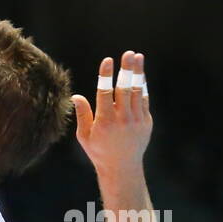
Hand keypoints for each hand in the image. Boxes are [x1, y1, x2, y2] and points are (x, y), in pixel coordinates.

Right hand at [71, 51, 150, 178]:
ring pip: (137, 91)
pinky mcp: (146, 121)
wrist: (122, 168)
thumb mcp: (85, 136)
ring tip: (137, 57)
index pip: (105, 93)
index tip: (107, 60)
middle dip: (126, 69)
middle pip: (124, 89)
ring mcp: (136, 120)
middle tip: (128, 53)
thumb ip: (83, 115)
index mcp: (104, 122)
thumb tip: (76, 96)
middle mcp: (122, 119)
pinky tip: (140, 74)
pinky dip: (142, 86)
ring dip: (137, 73)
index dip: (106, 75)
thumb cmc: (99, 151)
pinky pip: (144, 99)